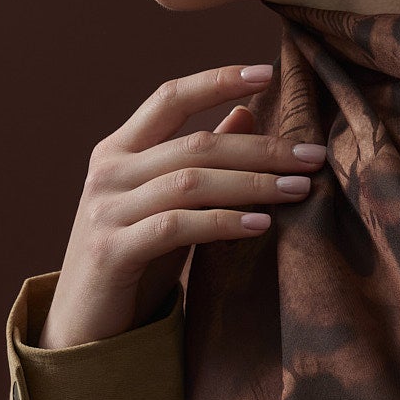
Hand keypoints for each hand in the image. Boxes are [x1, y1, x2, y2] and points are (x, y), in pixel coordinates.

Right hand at [36, 63, 325, 348]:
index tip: (268, 71)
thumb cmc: (135, 259)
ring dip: (253, 184)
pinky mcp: (112, 250)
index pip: (170, 98)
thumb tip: (247, 111)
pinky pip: (177, 226)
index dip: (217, 80)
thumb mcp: (168, 204)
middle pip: (196, 144)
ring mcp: (106, 210)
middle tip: (313, 157)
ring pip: (191, 182)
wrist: (86, 327)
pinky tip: (261, 225)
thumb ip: (200, 160)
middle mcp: (108, 172)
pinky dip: (223, 222)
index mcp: (118, 150)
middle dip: (262, 148)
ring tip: (299, 189)